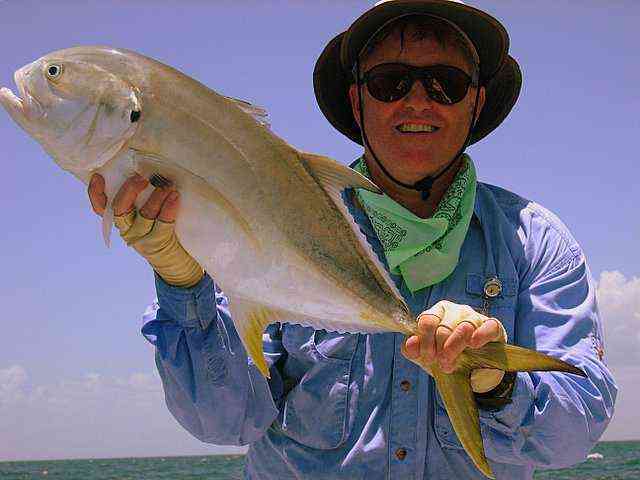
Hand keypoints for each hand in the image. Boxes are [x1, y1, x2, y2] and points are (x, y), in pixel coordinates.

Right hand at [88, 173, 203, 287]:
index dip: (95, 193)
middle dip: (130, 189)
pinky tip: (175, 197)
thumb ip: (139, 199)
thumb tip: (145, 170)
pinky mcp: (158, 242)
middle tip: (143, 177)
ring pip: (144, 214)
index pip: (100, 207)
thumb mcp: (144, 215)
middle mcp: (126, 229)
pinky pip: (163, 223)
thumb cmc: (159, 230)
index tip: (98, 177)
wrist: (173, 262)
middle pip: (120, 208)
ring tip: (166, 186)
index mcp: (119, 220)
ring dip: (156, 197)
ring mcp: (141, 237)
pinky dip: (170, 208)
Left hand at [401, 300, 507, 392]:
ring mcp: (475, 317)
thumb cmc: (448, 356)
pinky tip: (474, 344)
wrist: (474, 371)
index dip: (425, 340)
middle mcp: (455, 310)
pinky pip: (488, 326)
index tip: (428, 357)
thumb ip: (413, 349)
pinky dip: (480, 335)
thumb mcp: (427, 355)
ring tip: (451, 363)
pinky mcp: (493, 326)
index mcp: (437, 313)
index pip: (427, 320)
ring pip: (464, 327)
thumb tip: (409, 345)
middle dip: (441, 348)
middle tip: (443, 364)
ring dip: (455, 347)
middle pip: (444, 326)